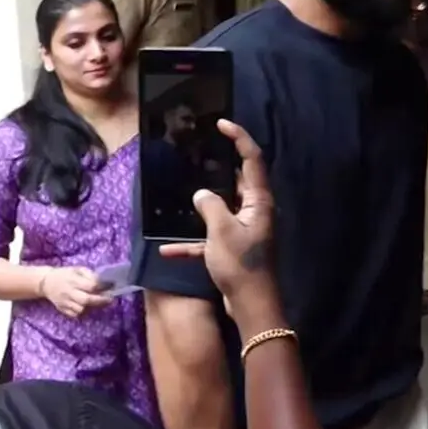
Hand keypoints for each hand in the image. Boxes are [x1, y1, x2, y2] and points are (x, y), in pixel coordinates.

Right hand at [40, 267, 110, 317]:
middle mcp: (68, 292)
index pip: (91, 286)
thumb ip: (90, 274)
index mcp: (73, 280)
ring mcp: (64, 302)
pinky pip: (74, 314)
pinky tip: (85, 306)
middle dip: (100, 300)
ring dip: (90, 307)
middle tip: (110, 299)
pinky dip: (81, 312)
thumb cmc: (66, 274)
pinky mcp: (62, 309)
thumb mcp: (77, 269)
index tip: (111, 286)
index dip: (102, 287)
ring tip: (96, 302)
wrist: (46, 282)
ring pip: (80, 309)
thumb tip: (103, 281)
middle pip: (86, 300)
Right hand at [160, 120, 275, 308]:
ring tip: (184, 188)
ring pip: (223, 209)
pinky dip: (193, 243)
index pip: (253, 159)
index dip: (240, 138)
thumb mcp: (221, 231)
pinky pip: (211, 239)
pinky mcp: (234, 249)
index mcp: (259, 201)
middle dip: (221, 166)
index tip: (222, 123)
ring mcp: (245, 230)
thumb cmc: (241, 265)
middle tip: (201, 149)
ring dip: (204, 204)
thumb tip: (202, 194)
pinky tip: (168, 250)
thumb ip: (210, 206)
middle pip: (240, 181)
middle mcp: (255, 211)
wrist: (251, 305)